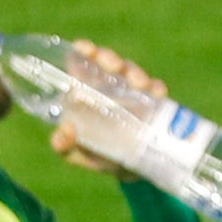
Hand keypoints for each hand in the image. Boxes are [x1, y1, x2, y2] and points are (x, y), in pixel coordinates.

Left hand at [42, 41, 161, 171]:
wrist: (130, 171)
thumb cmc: (98, 156)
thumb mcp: (77, 154)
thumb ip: (65, 146)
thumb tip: (66, 129)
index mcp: (86, 91)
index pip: (83, 62)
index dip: (84, 51)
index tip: (87, 49)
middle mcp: (109, 86)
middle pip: (109, 62)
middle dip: (111, 59)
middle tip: (115, 67)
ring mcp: (131, 92)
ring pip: (132, 72)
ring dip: (135, 72)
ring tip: (140, 83)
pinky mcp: (152, 102)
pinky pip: (156, 90)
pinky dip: (156, 88)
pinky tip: (157, 92)